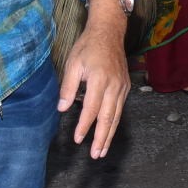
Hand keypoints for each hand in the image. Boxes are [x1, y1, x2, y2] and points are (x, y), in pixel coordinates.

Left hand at [58, 0, 129, 156]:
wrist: (109, 32)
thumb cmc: (88, 47)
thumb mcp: (73, 63)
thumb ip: (68, 87)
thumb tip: (62, 108)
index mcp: (99, 79)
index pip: (91, 108)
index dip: (84, 126)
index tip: (77, 139)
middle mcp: (114, 86)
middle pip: (108, 117)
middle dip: (102, 138)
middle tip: (96, 155)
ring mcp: (122, 87)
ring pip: (116, 116)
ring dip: (109, 135)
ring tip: (103, 151)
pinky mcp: (125, 87)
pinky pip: (120, 109)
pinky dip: (114, 123)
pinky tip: (108, 132)